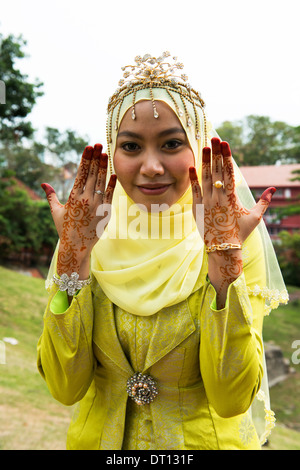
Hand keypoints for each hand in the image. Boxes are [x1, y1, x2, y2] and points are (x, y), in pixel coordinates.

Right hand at [41, 144, 116, 277]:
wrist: (76, 246)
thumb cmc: (64, 228)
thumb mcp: (56, 211)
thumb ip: (51, 196)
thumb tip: (43, 184)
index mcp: (74, 197)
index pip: (81, 173)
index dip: (85, 159)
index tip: (88, 147)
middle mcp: (86, 199)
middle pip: (92, 174)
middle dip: (95, 158)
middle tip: (98, 144)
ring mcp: (97, 206)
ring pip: (102, 182)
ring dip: (103, 167)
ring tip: (105, 153)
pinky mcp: (106, 212)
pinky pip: (110, 195)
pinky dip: (112, 184)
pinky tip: (113, 173)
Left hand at [189, 137, 275, 248]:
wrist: (223, 248)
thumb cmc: (240, 233)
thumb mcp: (254, 218)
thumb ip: (264, 202)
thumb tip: (273, 189)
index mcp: (231, 198)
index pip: (229, 172)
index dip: (226, 157)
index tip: (225, 143)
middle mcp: (218, 198)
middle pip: (216, 171)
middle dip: (215, 154)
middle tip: (214, 138)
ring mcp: (206, 203)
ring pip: (205, 178)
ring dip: (205, 162)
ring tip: (205, 147)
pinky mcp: (197, 208)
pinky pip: (194, 191)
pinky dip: (193, 179)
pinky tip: (192, 166)